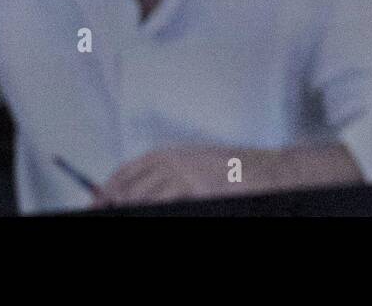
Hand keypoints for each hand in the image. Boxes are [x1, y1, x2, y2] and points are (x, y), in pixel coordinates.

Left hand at [92, 144, 361, 207]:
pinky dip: (158, 211)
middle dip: (118, 206)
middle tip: (108, 216)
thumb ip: (163, 177)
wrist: (274, 175)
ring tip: (134, 215)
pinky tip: (167, 211)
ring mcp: (186, 181)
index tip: (96, 206)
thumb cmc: (235, 173)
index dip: (106, 194)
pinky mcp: (199, 194)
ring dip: (137, 210)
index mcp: (170, 155)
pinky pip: (166, 208)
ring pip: (144, 202)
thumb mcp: (194, 166)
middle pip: (129, 192)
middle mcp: (174, 164)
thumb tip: (124, 196)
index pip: (124, 176)